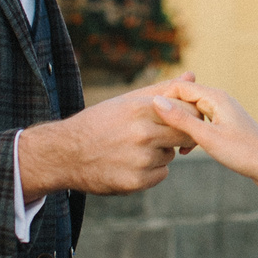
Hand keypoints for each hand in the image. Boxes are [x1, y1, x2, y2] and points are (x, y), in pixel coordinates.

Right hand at [19, 74, 197, 199]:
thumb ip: (161, 89)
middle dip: (178, 135)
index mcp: (141, 109)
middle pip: (184, 135)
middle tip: (161, 135)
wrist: (65, 153)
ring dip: (160, 153)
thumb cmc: (99, 122)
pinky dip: (151, 171)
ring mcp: (140, 160)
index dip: (187, 116)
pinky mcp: (136, 181)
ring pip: (170, 155)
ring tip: (135, 149)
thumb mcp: (126, 101)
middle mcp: (142, 134)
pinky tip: (131, 164)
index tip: (178, 119)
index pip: (186, 112)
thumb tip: (191, 75)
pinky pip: (161, 174)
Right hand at [152, 82, 257, 202]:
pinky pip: (201, 123)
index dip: (161, 98)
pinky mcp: (226, 125)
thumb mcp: (207, 138)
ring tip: (169, 143)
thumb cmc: (242, 152)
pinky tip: (184, 150)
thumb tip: (156, 102)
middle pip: (185, 98)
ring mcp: (223, 112)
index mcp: (215, 97)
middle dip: (169, 113)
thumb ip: (181, 120)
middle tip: (152, 131)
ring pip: (192, 112)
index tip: (145, 115)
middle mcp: (219, 100)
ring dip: (179, 125)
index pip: (179, 87)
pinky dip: (190, 133)